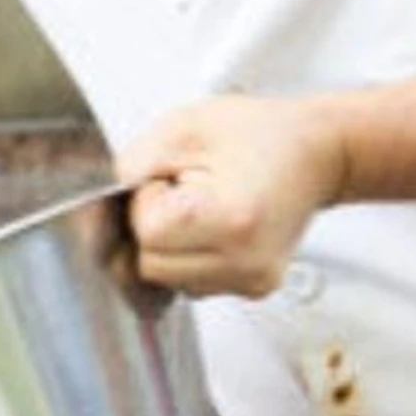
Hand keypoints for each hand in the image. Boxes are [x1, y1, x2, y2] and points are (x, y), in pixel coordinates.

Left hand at [115, 94, 350, 297]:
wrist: (317, 153)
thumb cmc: (259, 134)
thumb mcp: (184, 128)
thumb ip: (133, 166)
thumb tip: (97, 206)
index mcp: (233, 220)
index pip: (147, 234)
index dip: (146, 202)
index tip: (169, 179)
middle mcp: (246, 262)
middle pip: (150, 266)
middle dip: (151, 228)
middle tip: (181, 191)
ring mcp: (252, 281)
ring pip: (166, 280)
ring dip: (167, 245)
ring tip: (200, 205)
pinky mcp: (254, 288)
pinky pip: (190, 283)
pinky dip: (187, 257)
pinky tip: (210, 226)